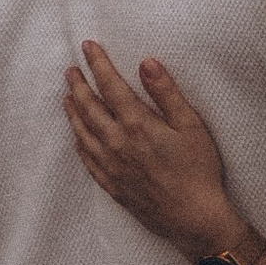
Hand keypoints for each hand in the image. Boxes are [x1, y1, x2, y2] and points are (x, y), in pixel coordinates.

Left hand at [64, 42, 255, 264]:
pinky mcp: (112, 185)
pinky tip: (77, 137)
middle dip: (78, 85)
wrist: (193, 218)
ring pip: (83, 132)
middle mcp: (116, 143)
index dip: (98, 64)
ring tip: (66, 97)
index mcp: (137, 124)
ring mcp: (111, 166)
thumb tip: (146, 63)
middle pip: (89, 107)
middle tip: (71, 70)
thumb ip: (166, 92)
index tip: (88, 46)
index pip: (110, 86)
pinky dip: (79, 143)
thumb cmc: (198, 170)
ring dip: (73, 112)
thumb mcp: (191, 125)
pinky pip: (87, 160)